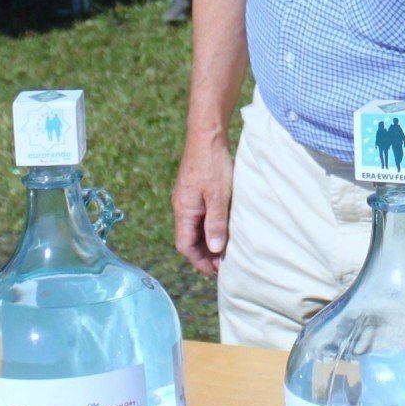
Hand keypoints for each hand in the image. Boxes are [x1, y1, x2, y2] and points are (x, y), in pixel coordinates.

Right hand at [172, 135, 234, 274]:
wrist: (207, 135)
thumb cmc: (213, 164)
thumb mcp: (219, 197)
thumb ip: (216, 223)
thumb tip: (213, 249)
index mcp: (184, 210)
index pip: (185, 245)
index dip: (198, 260)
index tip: (214, 270)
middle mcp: (181, 206)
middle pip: (188, 238)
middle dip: (202, 254)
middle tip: (221, 264)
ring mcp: (187, 198)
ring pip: (193, 227)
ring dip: (206, 240)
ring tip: (223, 249)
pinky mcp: (194, 190)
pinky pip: (198, 215)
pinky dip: (208, 226)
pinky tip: (221, 227)